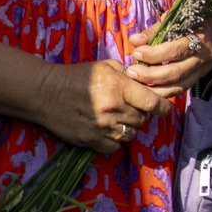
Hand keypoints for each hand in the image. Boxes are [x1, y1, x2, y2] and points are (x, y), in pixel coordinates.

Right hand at [36, 59, 166, 153]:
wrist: (45, 93)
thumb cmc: (76, 77)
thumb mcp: (104, 66)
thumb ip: (126, 72)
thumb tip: (144, 78)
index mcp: (119, 88)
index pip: (153, 102)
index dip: (163, 107)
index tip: (165, 108)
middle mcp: (113, 109)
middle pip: (142, 118)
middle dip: (140, 113)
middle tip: (130, 107)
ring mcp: (102, 127)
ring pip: (130, 133)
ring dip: (128, 127)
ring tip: (117, 118)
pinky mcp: (91, 140)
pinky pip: (115, 146)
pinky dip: (114, 140)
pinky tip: (107, 130)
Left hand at [126, 27, 211, 94]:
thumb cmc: (189, 21)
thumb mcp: (172, 20)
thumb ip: (153, 31)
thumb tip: (134, 41)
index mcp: (199, 39)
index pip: (176, 50)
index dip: (154, 54)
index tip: (136, 53)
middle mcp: (204, 57)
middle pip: (176, 72)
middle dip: (151, 74)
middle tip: (132, 72)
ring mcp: (202, 70)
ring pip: (179, 86)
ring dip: (155, 88)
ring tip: (137, 83)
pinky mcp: (198, 78)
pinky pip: (180, 90)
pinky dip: (163, 92)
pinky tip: (148, 89)